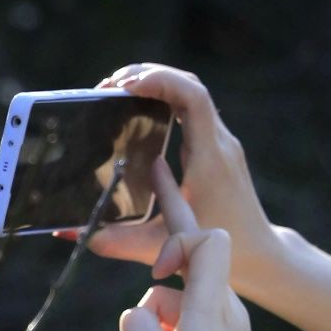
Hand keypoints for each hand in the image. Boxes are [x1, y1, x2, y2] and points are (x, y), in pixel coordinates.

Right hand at [66, 64, 280, 301]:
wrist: (260, 255)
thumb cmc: (218, 253)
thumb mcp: (161, 247)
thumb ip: (116, 241)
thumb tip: (70, 232)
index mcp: (209, 159)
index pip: (193, 99)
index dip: (160, 81)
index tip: (125, 86)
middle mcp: (219, 143)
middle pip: (188, 84)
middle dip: (147, 75)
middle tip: (106, 88)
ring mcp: (220, 142)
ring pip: (189, 91)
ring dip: (154, 83)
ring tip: (115, 92)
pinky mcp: (215, 148)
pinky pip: (190, 107)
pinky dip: (162, 98)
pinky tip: (136, 110)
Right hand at [105, 157, 330, 330]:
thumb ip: (137, 328)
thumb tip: (135, 310)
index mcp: (211, 306)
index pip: (207, 239)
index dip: (178, 230)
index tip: (154, 245)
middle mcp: (220, 309)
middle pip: (183, 266)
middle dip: (155, 247)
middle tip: (152, 170)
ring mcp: (220, 328)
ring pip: (171, 307)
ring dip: (142, 330)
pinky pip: (179, 330)